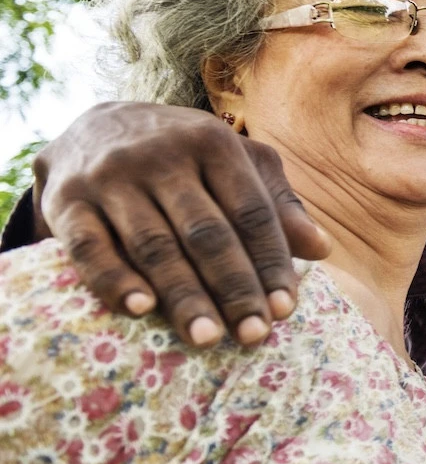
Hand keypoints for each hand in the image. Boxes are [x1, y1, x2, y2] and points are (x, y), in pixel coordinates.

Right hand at [33, 102, 329, 346]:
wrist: (91, 125)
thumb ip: (276, 203)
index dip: (271, 262)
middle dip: (234, 287)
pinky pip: (90, 247)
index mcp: (213, 142)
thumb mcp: (234, 162)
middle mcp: (162, 155)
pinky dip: (114, 280)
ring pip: (154, 244)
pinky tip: (140, 310)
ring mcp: (111, 177)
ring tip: (208, 338)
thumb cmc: (182, 155)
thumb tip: (321, 249)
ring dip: (183, 295)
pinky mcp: (66, 201)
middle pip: (207, 231)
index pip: (251, 211)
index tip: (286, 309)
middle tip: (254, 335)